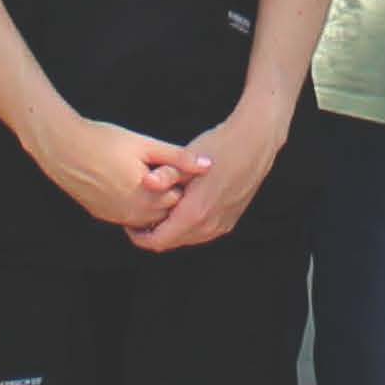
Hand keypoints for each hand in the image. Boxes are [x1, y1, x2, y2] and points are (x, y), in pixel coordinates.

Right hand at [34, 109, 194, 233]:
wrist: (62, 148)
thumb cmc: (103, 141)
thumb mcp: (144, 144)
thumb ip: (177, 157)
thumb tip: (209, 165)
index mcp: (147, 196)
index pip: (180, 200)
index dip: (183, 183)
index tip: (180, 167)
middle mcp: (133, 213)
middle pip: (165, 211)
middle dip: (170, 195)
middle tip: (169, 171)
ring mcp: (116, 217)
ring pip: (147, 217)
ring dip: (153, 202)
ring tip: (149, 175)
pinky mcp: (103, 215)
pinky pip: (129, 217)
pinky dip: (136, 205)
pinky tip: (132, 183)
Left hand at [130, 98, 288, 251]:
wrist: (254, 142)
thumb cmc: (218, 147)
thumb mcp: (186, 159)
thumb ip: (165, 174)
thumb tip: (146, 182)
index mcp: (194, 214)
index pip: (158, 242)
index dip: (139, 236)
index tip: (129, 222)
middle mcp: (209, 226)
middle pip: (171, 242)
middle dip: (153, 231)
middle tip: (141, 212)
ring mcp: (222, 225)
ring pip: (187, 238)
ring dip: (172, 228)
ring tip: (160, 207)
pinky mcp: (230, 220)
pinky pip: (202, 232)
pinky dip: (188, 225)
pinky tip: (183, 204)